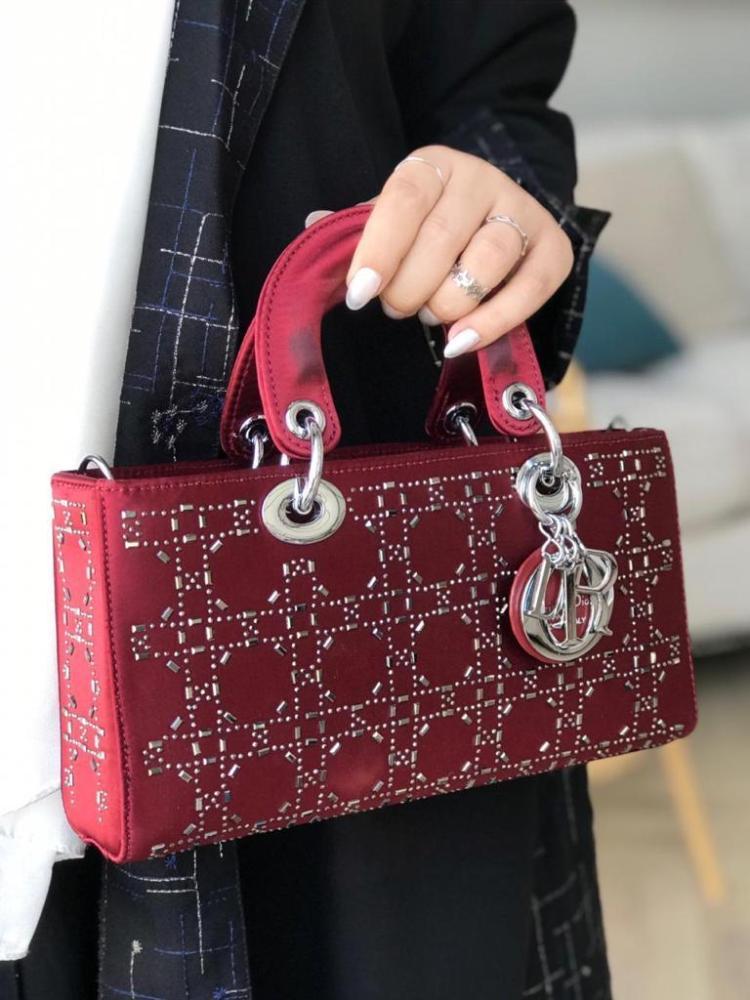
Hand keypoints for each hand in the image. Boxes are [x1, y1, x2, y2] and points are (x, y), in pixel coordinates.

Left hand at [306, 145, 572, 357]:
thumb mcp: (389, 222)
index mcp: (434, 166)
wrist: (494, 223)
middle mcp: (483, 180)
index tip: (360, 293)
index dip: (379, 249)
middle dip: (408, 288)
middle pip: (442, 238)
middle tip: (395, 308)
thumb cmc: (426, 230)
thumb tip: (313, 225)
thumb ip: (355, 229)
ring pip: (485, 263)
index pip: (405, 200)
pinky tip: (459, 342)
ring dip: (446, 304)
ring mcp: (523, 213)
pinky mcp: (554, 251)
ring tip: (429, 313)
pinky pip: (527, 292)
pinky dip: (490, 324)